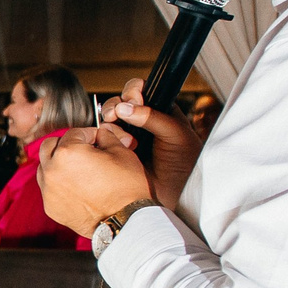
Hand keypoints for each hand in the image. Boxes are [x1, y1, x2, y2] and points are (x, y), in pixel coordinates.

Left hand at [37, 128, 152, 237]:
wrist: (126, 222)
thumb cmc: (126, 188)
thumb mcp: (121, 152)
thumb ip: (106, 137)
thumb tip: (100, 134)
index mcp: (67, 152)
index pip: (74, 133)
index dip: (89, 134)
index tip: (97, 138)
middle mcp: (52, 170)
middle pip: (50, 146)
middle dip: (66, 144)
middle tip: (83, 149)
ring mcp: (48, 191)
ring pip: (45, 167)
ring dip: (58, 163)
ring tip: (79, 169)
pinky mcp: (50, 207)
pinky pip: (49, 188)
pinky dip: (59, 184)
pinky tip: (77, 187)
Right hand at [99, 77, 201, 207]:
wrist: (175, 197)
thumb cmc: (184, 165)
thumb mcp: (176, 135)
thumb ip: (153, 117)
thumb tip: (125, 107)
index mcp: (161, 112)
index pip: (143, 91)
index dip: (133, 90)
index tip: (133, 98)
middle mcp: (142, 122)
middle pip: (120, 102)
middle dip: (116, 106)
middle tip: (116, 115)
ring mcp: (127, 138)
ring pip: (110, 121)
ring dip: (113, 126)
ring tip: (127, 141)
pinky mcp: (116, 153)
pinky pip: (103, 139)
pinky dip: (105, 139)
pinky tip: (117, 147)